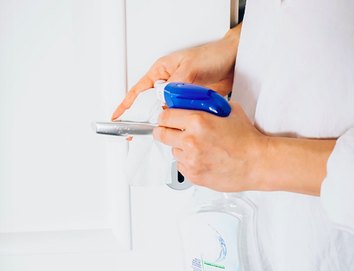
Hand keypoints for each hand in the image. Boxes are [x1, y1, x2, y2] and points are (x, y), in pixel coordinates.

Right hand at [111, 24, 241, 119]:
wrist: (234, 62)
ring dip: (167, 117)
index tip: (118, 115)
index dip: (127, 103)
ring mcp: (179, 93)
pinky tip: (181, 122)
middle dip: (147, 115)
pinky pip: (180, 113)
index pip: (139, 89)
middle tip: (143, 128)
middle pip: (151, 103)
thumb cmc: (212, 56)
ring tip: (166, 124)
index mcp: (161, 71)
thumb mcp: (189, 69)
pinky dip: (180, 119)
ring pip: (166, 110)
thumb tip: (165, 105)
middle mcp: (168, 83)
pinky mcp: (189, 102)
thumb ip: (175, 88)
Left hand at [154, 102, 335, 194]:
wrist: (258, 163)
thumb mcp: (230, 110)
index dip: (165, 117)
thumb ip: (209, 105)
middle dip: (166, 132)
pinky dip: (188, 162)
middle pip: (161, 135)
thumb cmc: (247, 139)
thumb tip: (196, 101)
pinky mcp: (194, 175)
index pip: (164, 116)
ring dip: (180, 148)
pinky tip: (202, 158)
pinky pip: (181, 166)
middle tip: (175, 132)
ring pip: (172, 151)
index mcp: (197, 121)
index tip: (167, 118)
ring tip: (198, 147)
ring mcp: (191, 160)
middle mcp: (191, 141)